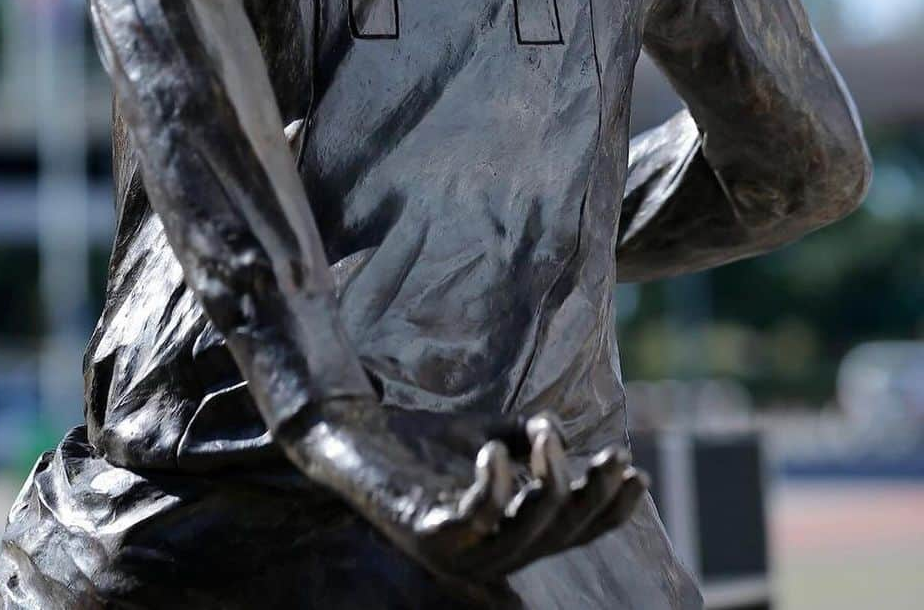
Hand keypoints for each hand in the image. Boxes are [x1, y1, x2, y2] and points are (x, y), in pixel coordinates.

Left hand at [280, 397, 645, 585]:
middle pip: (558, 534)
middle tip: (610, 452)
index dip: (608, 510)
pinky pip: (474, 518)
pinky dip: (492, 484)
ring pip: (527, 531)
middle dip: (590, 495)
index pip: (571, 534)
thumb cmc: (422, 442)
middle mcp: (487, 556)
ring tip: (543, 434)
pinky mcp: (425, 533)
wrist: (354, 437)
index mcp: (506, 536)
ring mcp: (456, 551)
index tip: (636, 472)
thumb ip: (529, 440)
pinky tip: (493, 449)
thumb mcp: (490, 436)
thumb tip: (563, 436)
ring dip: (547, 481)